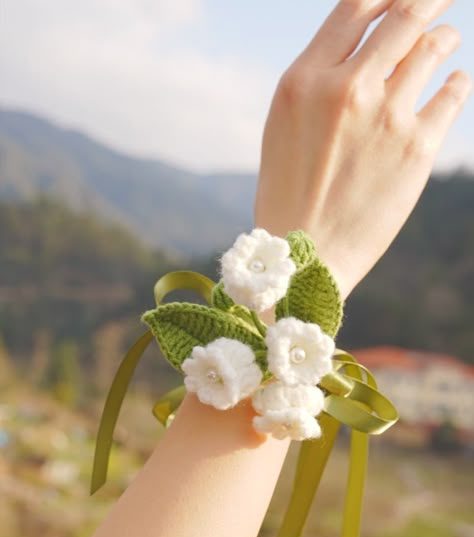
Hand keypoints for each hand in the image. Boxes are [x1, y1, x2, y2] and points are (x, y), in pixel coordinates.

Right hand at [254, 0, 471, 299]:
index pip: (356, 6)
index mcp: (304, 82)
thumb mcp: (284, 127)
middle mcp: (346, 90)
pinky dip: (457, 81)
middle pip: (403, 16)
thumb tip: (367, 47)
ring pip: (432, 49)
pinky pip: (452, 92)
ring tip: (446, 42)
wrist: (305, 258)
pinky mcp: (418, 148)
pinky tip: (455, 80)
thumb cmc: (289, 195)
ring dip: (443, 38)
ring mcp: (386, 117)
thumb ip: (320, 82)